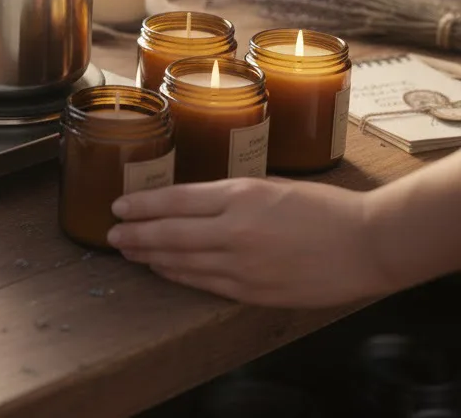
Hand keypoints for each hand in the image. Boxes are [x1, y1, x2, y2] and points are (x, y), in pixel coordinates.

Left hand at [107, 177, 390, 307]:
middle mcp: (235, 230)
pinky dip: (178, 275)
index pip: (175, 200)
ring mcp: (243, 265)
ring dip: (150, 256)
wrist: (367, 243)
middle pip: (170, 233)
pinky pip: (205, 283)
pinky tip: (163, 269)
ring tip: (128, 252)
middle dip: (135, 234)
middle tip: (111, 235)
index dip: (142, 205)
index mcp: (240, 195)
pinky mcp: (254, 291)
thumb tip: (190, 203)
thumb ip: (229, 196)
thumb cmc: (323, 207)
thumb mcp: (269, 186)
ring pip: (182, 261)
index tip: (118, 206)